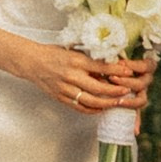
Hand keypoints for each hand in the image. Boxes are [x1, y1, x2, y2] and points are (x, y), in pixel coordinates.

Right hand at [22, 44, 151, 116]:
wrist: (31, 61)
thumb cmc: (54, 53)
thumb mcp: (73, 51)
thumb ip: (89, 61)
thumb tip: (109, 69)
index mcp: (76, 61)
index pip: (101, 67)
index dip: (117, 71)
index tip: (129, 72)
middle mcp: (71, 75)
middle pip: (98, 88)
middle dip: (115, 91)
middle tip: (127, 91)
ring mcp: (65, 89)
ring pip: (90, 101)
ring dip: (106, 103)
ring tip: (117, 102)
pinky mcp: (60, 98)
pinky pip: (79, 107)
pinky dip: (92, 110)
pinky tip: (101, 108)